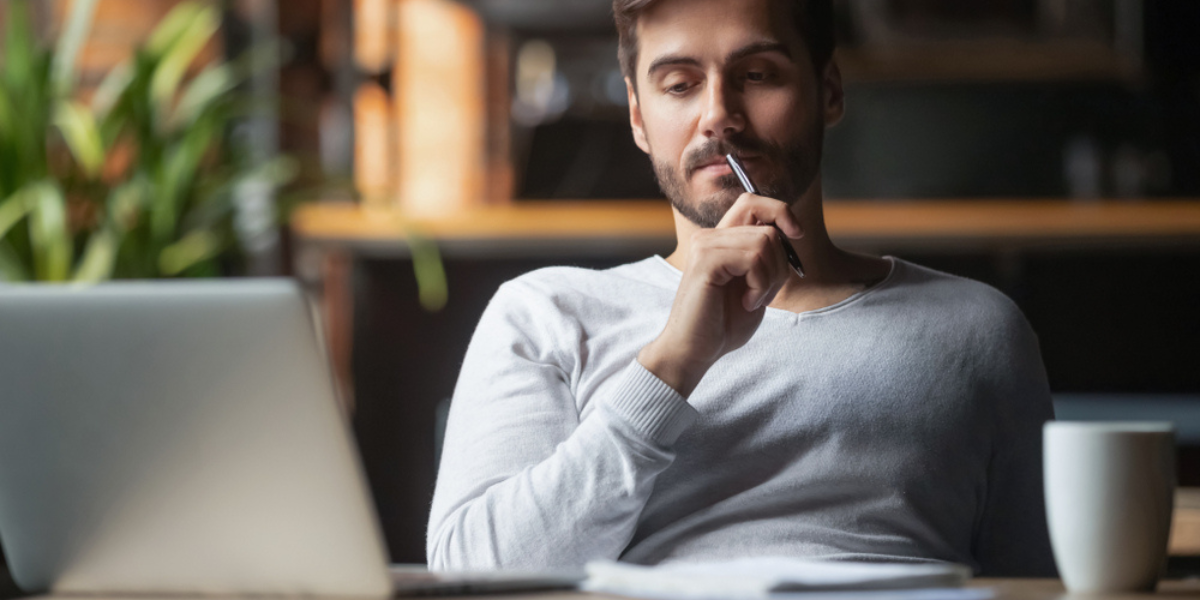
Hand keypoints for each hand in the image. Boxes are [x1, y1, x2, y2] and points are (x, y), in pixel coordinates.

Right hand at [638, 193, 802, 395]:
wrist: (694, 351)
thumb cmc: (723, 323)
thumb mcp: (754, 284)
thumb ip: (766, 257)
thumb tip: (789, 233)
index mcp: (721, 240)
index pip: (752, 201)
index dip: (780, 211)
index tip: (796, 235)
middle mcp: (710, 237)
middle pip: (767, 226)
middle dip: (780, 263)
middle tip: (764, 292)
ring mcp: (705, 246)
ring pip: (765, 242)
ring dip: (770, 278)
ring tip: (753, 299)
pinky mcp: (705, 261)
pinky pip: (754, 258)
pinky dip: (760, 284)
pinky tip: (747, 302)